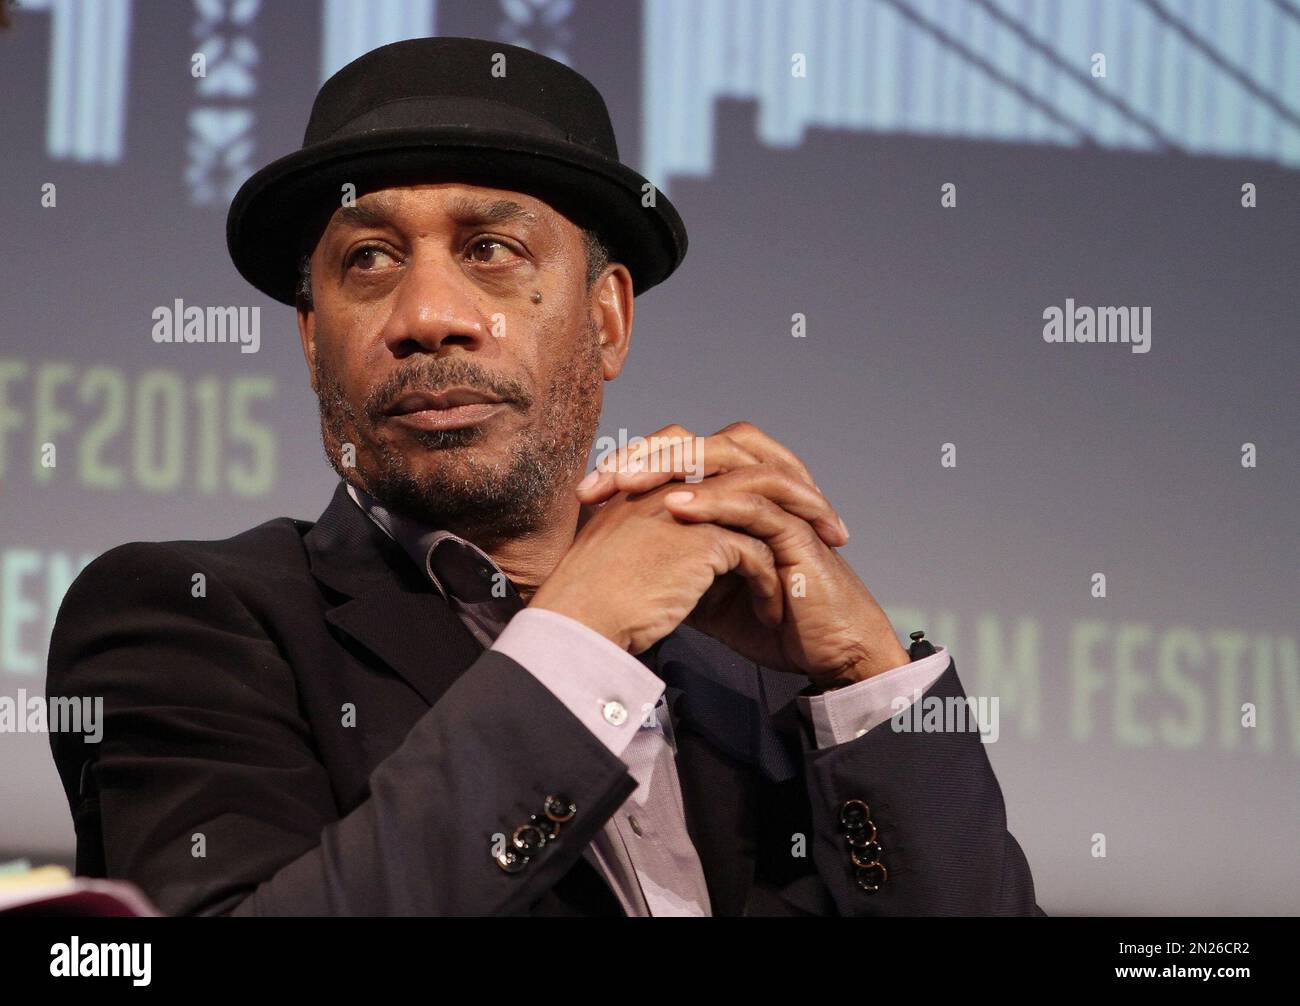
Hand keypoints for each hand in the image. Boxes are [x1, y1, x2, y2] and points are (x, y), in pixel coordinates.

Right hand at [531, 480, 784, 657]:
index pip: (713, 465)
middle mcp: (667, 484)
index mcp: (646, 481)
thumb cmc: (589, 598)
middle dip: (787, 502)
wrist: (577, 621)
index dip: (748, 492)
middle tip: (810, 535)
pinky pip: (754, 552)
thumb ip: (652, 536)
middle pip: (746, 474)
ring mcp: (686, 508)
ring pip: (760, 512)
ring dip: (785, 545)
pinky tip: (772, 611)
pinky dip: (769, 583)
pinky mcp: (702, 539)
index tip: (775, 523)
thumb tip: (679, 551)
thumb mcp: (621, 552)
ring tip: (799, 578)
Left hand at [576, 422, 910, 687]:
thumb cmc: (775, 616)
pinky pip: (758, 503)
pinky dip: (715, 500)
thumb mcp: (706, 587)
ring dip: (677, 465)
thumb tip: (616, 558)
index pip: (684, 455)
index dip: (635, 463)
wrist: (829, 651)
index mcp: (740, 493)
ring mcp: (786, 504)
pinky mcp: (802, 531)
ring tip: (628, 481)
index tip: (586, 492)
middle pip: (706, 442)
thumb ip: (673, 561)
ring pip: (733, 457)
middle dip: (650, 453)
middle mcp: (764, 488)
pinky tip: (676, 508)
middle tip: (603, 476)